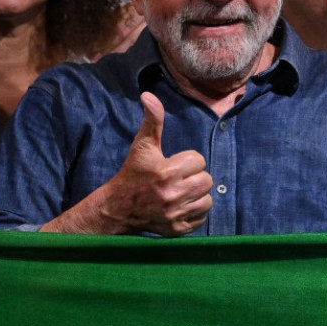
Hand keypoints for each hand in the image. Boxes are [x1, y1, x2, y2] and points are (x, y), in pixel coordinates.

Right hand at [57, 94, 212, 235]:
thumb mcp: (142, 145)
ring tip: (181, 192)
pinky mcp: (178, 230)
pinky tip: (180, 206)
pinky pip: (203, 217)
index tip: (173, 165)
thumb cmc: (134, 173)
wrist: (119, 207)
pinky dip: (195, 212)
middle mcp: (172, 195)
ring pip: (207, 199)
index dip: (188, 161)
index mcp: (166, 172)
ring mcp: (175, 214)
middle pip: (206, 180)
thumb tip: (149, 95)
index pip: (198, 160)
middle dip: (194, 177)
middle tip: (178, 179)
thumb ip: (152, 120)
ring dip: (197, 195)